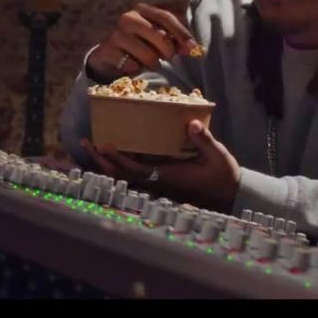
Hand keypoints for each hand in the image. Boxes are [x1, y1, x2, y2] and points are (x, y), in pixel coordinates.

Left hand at [81, 119, 239, 212]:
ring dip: (106, 163)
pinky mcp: (159, 181)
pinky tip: (109, 153)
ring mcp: (156, 183)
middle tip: (87, 142)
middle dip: (102, 160)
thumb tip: (192, 123)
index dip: (119, 159)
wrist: (230, 194)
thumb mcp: (218, 155)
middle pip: (122, 174)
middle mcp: (157, 181)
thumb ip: (204, 140)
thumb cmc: (223, 175)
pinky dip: (117, 165)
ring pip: (124, 176)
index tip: (104, 145)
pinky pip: (132, 174)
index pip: (136, 169)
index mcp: (167, 176)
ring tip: (91, 146)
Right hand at [87, 3, 200, 80]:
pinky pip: (134, 66)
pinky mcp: (108, 50)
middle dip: (169, 52)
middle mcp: (128, 18)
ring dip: (153, 64)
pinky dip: (137, 70)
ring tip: (147, 62)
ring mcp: (117, 34)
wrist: (108, 55)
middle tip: (166, 58)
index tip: (193, 48)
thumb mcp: (157, 38)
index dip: (182, 33)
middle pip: (161, 37)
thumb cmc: (139, 44)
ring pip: (149, 55)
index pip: (166, 17)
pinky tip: (132, 65)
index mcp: (142, 10)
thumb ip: (175, 40)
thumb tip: (194, 49)